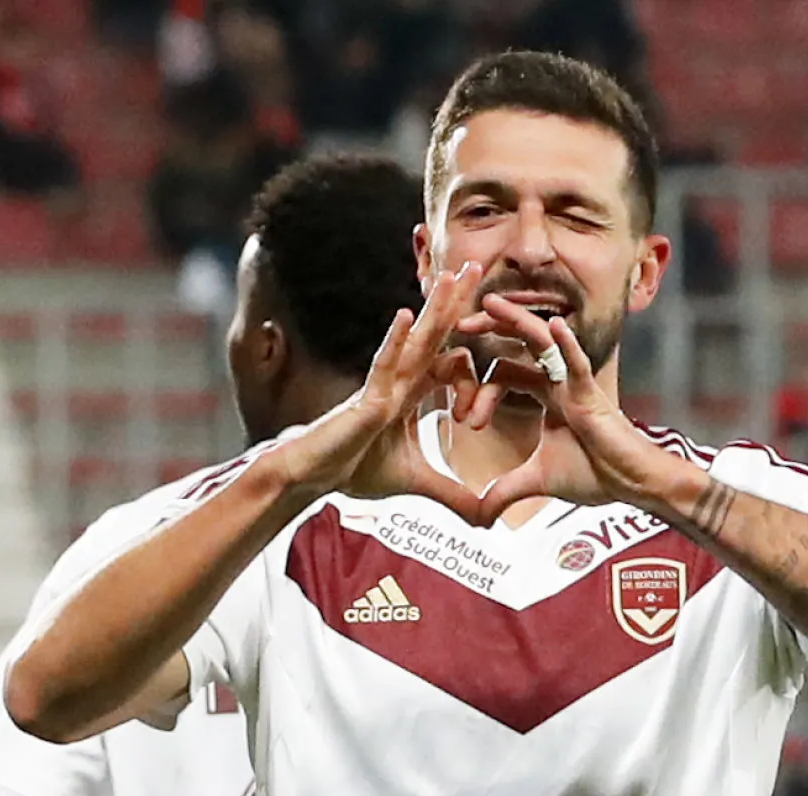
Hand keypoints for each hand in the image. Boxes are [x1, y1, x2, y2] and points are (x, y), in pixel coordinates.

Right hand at [266, 261, 489, 522]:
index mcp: (413, 393)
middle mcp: (400, 380)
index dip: (475, 367)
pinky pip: (383, 365)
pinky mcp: (366, 398)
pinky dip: (394, 341)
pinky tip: (406, 315)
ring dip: (435, 307)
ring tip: (452, 274)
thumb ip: (455, 497)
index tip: (494, 376)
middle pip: (436, 335)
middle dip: (457, 301)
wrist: (314, 477)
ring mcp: (383, 385)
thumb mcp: (419, 485)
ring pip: (415, 340)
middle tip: (478, 265)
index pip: (451, 364)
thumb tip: (488, 519)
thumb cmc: (355, 470)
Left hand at [455, 294, 693, 522]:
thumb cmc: (596, 474)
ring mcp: (575, 384)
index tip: (461, 415)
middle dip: (489, 331)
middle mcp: (559, 383)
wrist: (631, 484)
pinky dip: (566, 344)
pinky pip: (577, 364)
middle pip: (519, 346)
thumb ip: (505, 491)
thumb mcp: (537, 481)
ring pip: (541, 343)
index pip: (506, 374)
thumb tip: (478, 515)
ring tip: (489, 304)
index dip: (480, 386)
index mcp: (546, 396)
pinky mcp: (591, 395)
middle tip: (457, 324)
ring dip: (516, 321)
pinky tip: (552, 325)